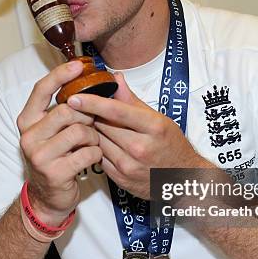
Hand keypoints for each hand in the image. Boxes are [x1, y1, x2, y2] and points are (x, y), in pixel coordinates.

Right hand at [17, 60, 101, 224]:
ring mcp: (39, 155)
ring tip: (91, 143)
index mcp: (27, 120)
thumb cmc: (56, 157)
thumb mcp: (54, 130)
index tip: (78, 65)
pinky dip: (95, 154)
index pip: (41, 89)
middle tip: (92, 124)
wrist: (48, 197)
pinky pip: (87, 153)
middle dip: (88, 115)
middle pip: (67, 110)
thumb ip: (64, 107)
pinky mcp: (55, 172)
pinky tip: (90, 158)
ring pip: (80, 131)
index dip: (60, 75)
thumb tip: (82, 77)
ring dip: (94, 136)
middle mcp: (29, 135)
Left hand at [68, 72, 208, 199]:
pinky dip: (96, 147)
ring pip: (97, 141)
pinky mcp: (120, 178)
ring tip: (92, 124)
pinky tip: (100, 141)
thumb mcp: (159, 119)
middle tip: (82, 108)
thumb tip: (116, 79)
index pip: (115, 111)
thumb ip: (132, 100)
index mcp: (152, 127)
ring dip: (92, 131)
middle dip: (90, 116)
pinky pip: (99, 157)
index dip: (92, 102)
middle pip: (102, 126)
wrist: (182, 179)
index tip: (75, 97)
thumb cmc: (172, 146)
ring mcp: (129, 165)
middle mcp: (140, 147)